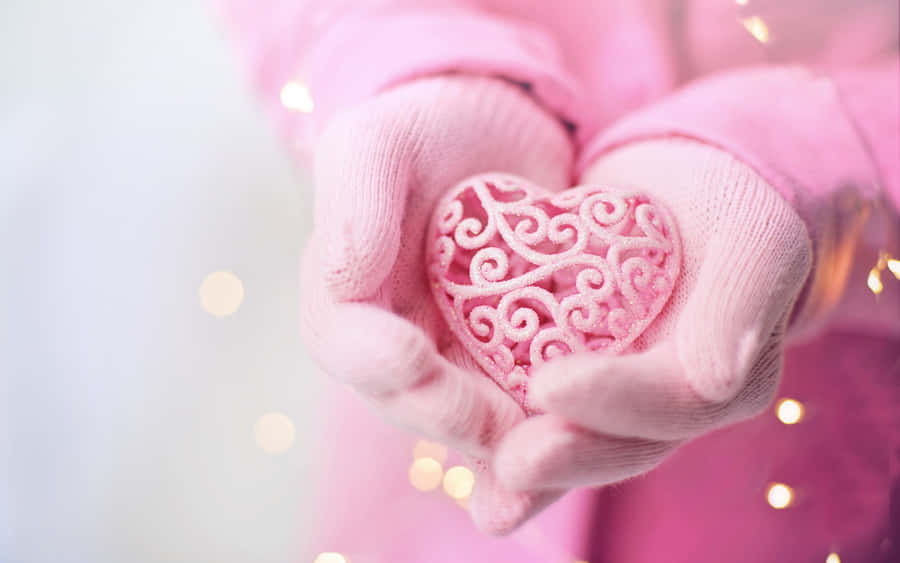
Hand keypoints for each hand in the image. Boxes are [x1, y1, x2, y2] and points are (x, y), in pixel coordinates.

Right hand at [299, 75, 573, 532]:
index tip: (415, 358)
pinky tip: (580, 448)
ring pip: (470, 420)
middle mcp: (393, 343)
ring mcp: (453, 361)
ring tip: (544, 459)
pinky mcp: (509, 364)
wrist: (498, 133)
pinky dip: (547, 434)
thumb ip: (354, 201)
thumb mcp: (380, 142)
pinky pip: (524, 407)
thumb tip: (343, 281)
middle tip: (499, 425)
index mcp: (344, 296)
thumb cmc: (427, 128)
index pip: (346, 343)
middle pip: (411, 400)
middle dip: (451, 417)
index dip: (376, 359)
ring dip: (504, 448)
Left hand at [493, 140, 811, 500]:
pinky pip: (545, 417)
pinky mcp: (581, 381)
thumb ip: (742, 298)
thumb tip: (716, 380)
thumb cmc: (728, 199)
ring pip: (581, 442)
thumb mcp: (751, 232)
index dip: (618, 398)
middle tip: (513, 463)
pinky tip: (472, 470)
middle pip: (624, 443)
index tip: (552, 386)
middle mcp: (675, 402)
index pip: (678, 400)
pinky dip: (512, 436)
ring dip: (537, 465)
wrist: (683, 185)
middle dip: (569, 455)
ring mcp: (625, 397)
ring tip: (487, 478)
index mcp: (728, 375)